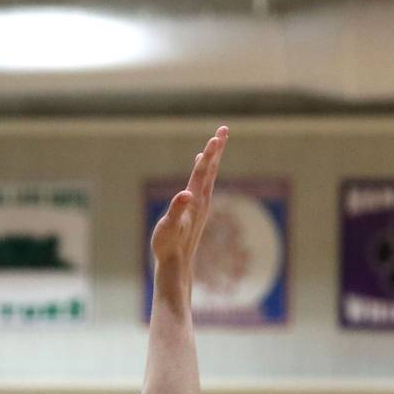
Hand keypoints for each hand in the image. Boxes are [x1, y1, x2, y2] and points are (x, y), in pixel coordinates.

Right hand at [150, 127, 228, 272]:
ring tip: (216, 142)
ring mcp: (200, 204)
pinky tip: (200, 166)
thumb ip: (177, 209)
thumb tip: (184, 194)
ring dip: (213, 157)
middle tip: (224, 129)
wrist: (176, 264)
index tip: (216, 137)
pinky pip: (203, 183)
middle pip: (211, 169)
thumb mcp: (169, 227)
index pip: (203, 171)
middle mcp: (201, 199)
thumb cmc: (169, 245)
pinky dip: (204, 169)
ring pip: (209, 175)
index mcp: (195, 200)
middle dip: (217, 148)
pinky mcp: (197, 209)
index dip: (209, 153)